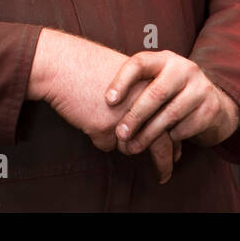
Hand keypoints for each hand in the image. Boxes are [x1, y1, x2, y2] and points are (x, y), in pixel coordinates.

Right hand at [28, 29, 180, 181]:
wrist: (63, 63)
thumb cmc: (91, 69)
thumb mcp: (126, 78)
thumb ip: (142, 100)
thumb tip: (157, 130)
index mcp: (152, 87)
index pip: (172, 121)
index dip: (173, 142)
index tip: (175, 155)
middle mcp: (143, 103)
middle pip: (160, 141)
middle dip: (164, 163)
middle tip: (164, 177)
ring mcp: (125, 116)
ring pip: (131, 147)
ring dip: (120, 143)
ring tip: (102, 120)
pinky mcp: (106, 128)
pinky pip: (106, 145)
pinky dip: (98, 137)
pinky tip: (88, 117)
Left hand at [105, 51, 239, 155]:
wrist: (212, 103)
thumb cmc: (171, 94)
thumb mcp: (156, 82)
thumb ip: (137, 88)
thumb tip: (104, 111)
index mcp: (165, 58)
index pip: (140, 63)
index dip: (122, 81)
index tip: (108, 101)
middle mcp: (185, 68)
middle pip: (156, 92)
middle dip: (135, 116)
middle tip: (120, 134)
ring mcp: (201, 87)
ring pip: (171, 114)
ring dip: (149, 134)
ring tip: (133, 147)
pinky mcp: (211, 108)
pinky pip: (185, 128)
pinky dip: (171, 139)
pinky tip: (164, 143)